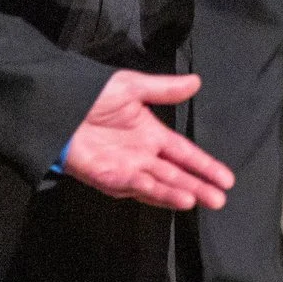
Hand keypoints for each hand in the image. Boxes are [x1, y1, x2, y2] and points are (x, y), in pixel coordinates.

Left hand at [61, 71, 234, 209]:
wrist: (56, 105)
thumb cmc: (91, 95)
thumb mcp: (132, 86)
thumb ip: (164, 89)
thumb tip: (196, 82)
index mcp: (151, 134)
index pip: (184, 153)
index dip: (205, 165)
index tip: (226, 179)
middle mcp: (142, 155)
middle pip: (176, 174)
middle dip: (198, 187)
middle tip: (219, 199)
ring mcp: (125, 168)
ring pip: (157, 185)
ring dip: (177, 193)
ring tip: (198, 199)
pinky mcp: (106, 176)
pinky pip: (132, 185)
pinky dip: (150, 190)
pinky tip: (169, 194)